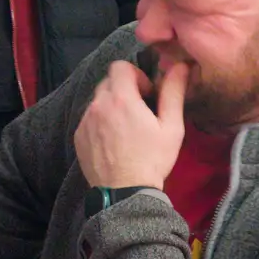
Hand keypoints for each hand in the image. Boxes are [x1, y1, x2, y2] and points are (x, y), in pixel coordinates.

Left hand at [74, 60, 188, 191]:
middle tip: (139, 111)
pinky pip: (89, 118)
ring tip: (126, 128)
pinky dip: (101, 122)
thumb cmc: (152, 160)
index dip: (136, 75)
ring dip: (112, 106)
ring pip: (98, 100)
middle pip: (108, 82)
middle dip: (124, 90)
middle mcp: (97, 105)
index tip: (146, 94)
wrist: (125, 193)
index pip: (120, 66)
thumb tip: (180, 66)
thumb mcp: (171, 127)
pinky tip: (114, 141)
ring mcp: (84, 121)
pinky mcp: (78, 136)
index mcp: (121, 99)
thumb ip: (173, 92)